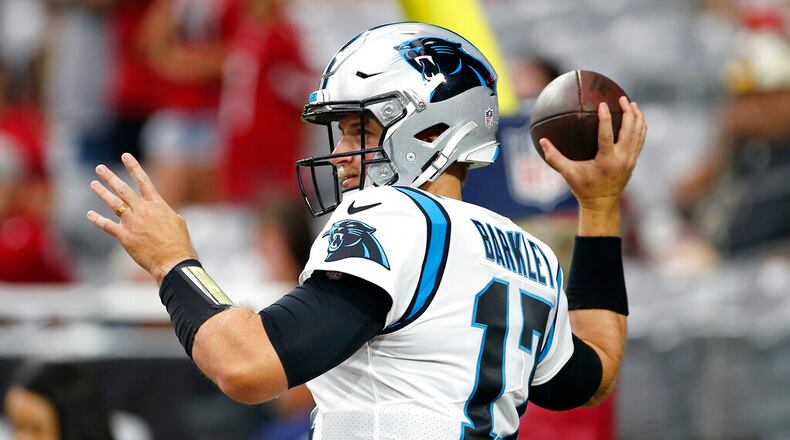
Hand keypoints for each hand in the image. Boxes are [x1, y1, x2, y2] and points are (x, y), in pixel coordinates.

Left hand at [86, 153, 197, 283]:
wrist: (173, 260)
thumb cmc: (179, 242)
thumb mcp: (177, 221)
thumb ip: (164, 212)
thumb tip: (158, 210)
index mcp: (157, 204)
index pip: (143, 181)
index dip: (133, 167)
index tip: (126, 156)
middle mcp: (143, 210)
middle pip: (123, 189)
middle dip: (110, 177)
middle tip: (100, 168)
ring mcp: (132, 223)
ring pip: (113, 203)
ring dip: (102, 192)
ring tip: (93, 184)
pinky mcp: (125, 237)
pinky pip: (107, 225)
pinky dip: (97, 220)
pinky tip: (90, 214)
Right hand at [539, 96, 646, 211]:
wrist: (602, 204)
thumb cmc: (583, 188)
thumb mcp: (568, 174)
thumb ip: (554, 158)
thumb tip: (542, 141)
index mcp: (606, 161)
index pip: (607, 136)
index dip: (606, 119)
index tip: (603, 104)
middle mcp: (621, 159)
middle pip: (630, 131)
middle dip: (629, 113)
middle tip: (623, 98)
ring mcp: (630, 160)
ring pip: (638, 134)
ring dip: (637, 118)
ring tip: (632, 104)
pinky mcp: (633, 161)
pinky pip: (640, 140)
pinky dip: (640, 127)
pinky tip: (636, 118)